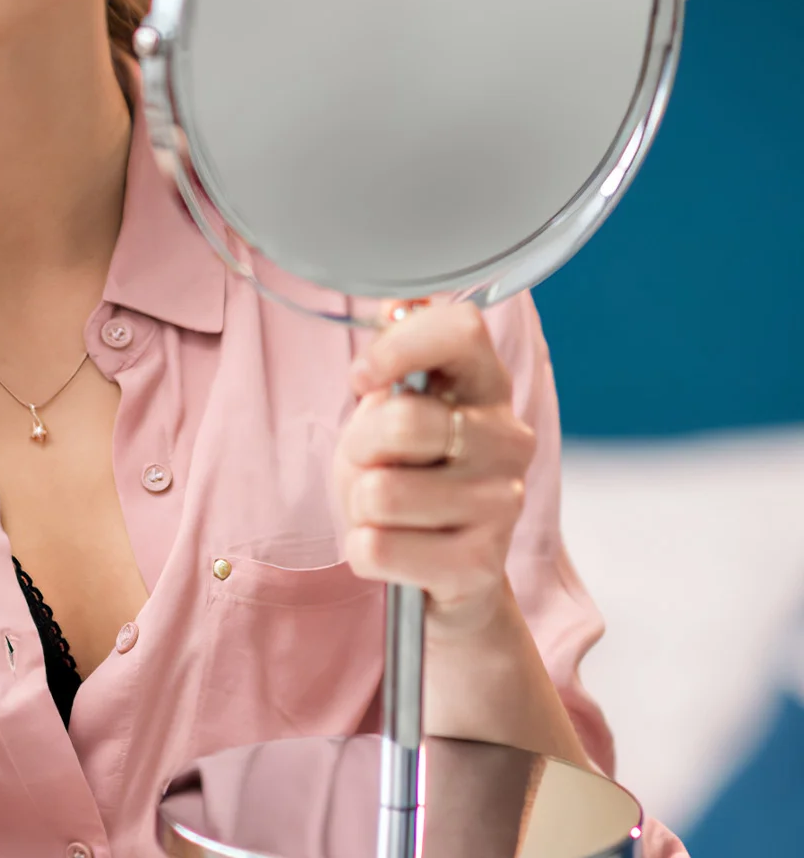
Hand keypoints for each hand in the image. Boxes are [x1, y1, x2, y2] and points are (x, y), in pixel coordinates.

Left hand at [331, 300, 535, 635]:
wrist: (433, 569)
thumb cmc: (404, 470)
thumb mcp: (390, 404)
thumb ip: (395, 352)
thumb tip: (393, 300)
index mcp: (486, 383)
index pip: (461, 328)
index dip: (398, 346)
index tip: (363, 377)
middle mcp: (508, 439)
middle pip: (404, 421)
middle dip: (361, 446)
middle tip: (374, 461)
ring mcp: (502, 504)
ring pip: (381, 493)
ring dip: (361, 505)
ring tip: (388, 510)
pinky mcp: (481, 566)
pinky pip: (377, 549)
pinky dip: (365, 551)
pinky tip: (396, 549)